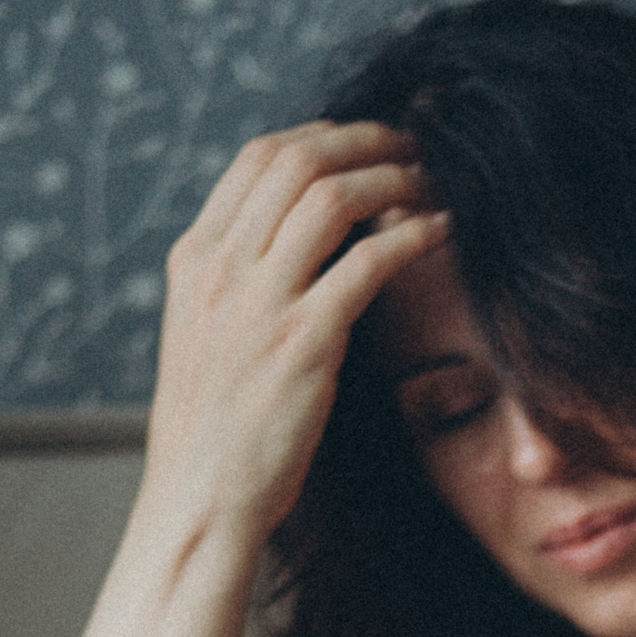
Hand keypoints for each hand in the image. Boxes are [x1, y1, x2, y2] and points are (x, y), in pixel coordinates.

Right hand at [143, 122, 449, 541]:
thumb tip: (289, 250)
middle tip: (413, 146)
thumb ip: (240, 287)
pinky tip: (441, 230)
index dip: (321, 136)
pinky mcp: (302, 343)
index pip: (257, 158)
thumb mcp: (207, 341)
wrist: (200, 500)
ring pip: (332, 196)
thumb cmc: (215, 435)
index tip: (365, 144)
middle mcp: (221, 268)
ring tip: (433, 182)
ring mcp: (259, 303)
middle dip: (365, 140)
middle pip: (297, 160)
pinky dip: (411, 235)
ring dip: (393, 177)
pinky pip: (367, 262)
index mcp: (194, 260)